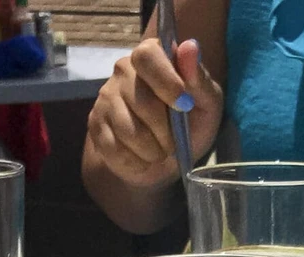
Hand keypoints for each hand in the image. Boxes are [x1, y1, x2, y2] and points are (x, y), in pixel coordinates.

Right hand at [85, 35, 222, 189]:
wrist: (166, 159)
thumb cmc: (190, 125)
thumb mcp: (207, 105)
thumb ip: (199, 79)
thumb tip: (190, 47)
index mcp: (152, 56)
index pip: (147, 56)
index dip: (166, 81)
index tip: (184, 105)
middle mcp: (124, 70)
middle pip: (141, 101)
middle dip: (165, 131)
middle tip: (174, 142)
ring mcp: (106, 97)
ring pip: (129, 130)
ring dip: (152, 150)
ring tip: (160, 151)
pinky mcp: (96, 125)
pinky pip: (115, 150)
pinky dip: (137, 162)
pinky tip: (143, 158)